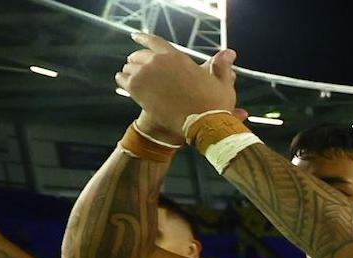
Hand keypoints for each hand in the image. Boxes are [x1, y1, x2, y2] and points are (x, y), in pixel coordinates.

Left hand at [117, 33, 237, 136]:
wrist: (202, 125)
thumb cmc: (214, 105)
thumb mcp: (222, 84)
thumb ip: (221, 66)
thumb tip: (229, 53)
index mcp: (176, 57)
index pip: (154, 41)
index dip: (143, 38)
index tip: (135, 36)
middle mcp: (158, 62)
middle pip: (139, 55)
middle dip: (137, 59)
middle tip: (136, 64)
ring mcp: (145, 75)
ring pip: (129, 67)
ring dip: (130, 71)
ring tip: (131, 76)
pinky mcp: (136, 89)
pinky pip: (122, 79)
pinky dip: (122, 80)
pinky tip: (125, 83)